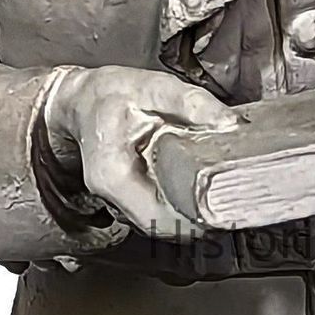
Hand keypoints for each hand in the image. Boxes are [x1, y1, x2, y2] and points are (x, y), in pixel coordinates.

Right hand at [41, 66, 237, 242]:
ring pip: (161, 222)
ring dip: (190, 215)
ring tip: (221, 197)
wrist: (81, 97)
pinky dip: (180, 205)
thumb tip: (229, 123)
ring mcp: (118, 200)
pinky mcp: (128, 196)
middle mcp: (112, 195)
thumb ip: (192, 103)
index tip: (225, 210)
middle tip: (232, 203)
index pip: (159, 219)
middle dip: (199, 220)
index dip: (195, 220)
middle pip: (163, 226)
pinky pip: (158, 211)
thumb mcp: (153, 88)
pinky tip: (200, 190)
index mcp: (113, 176)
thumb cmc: (111, 93)